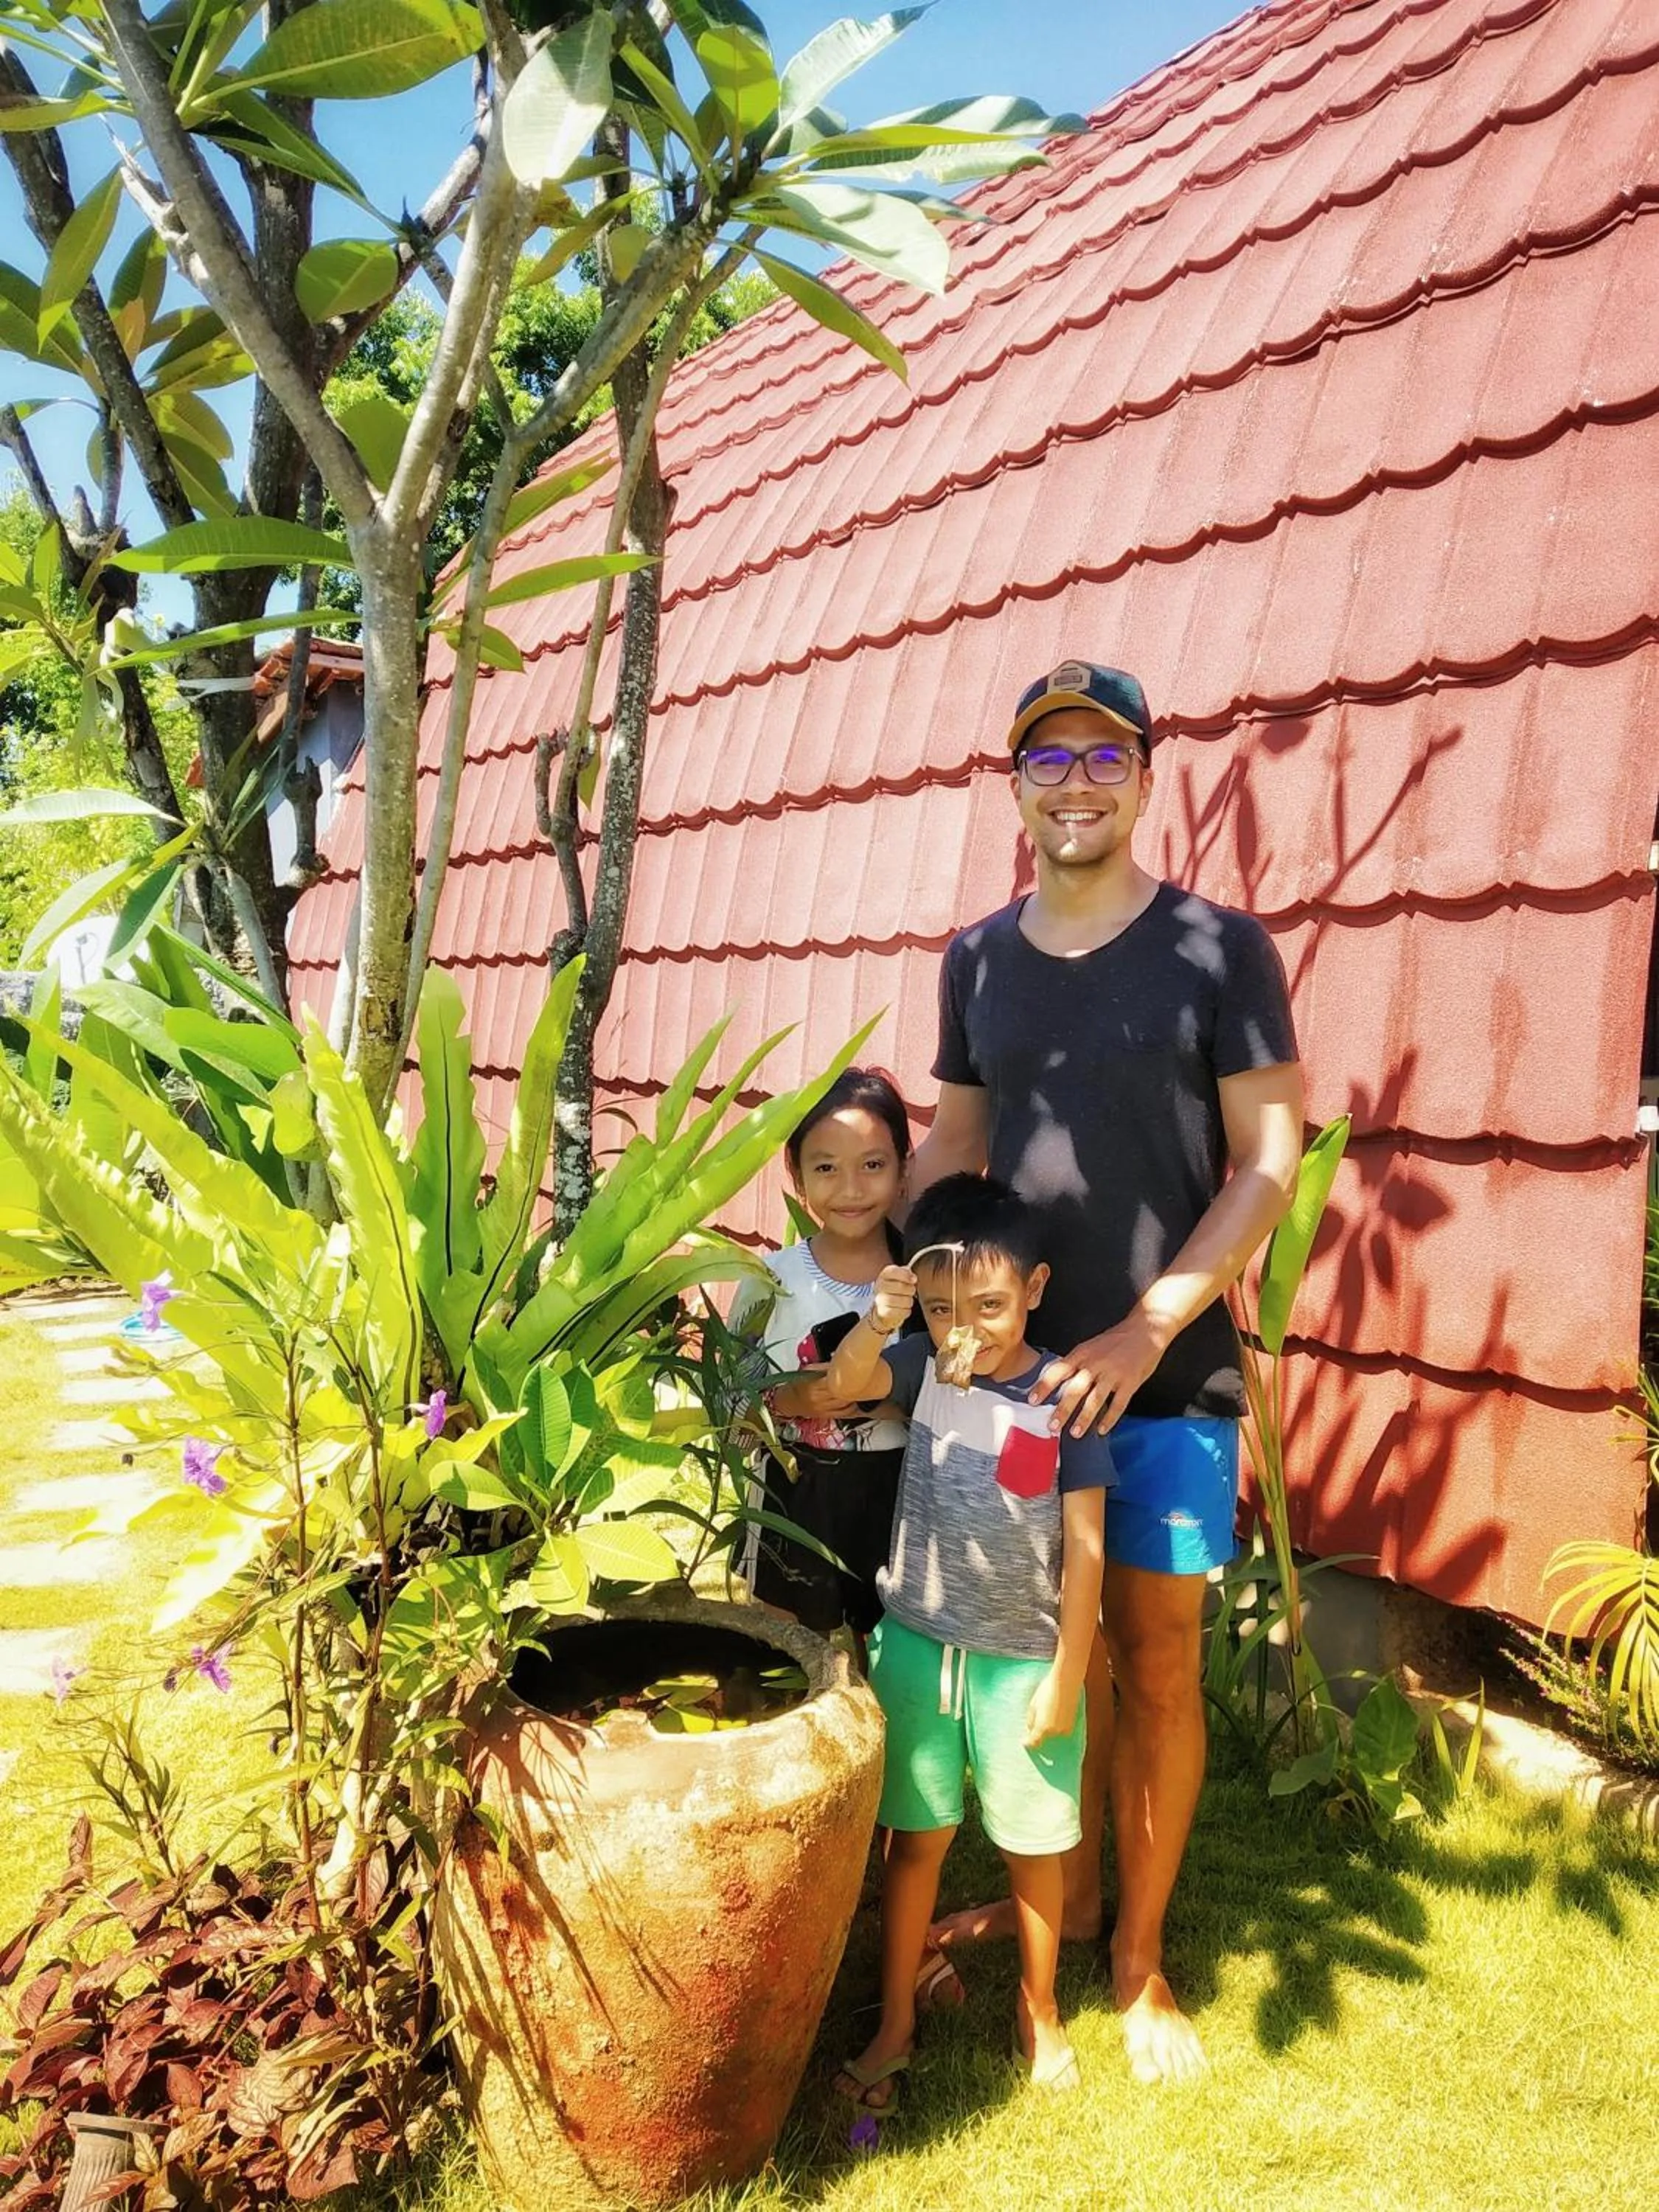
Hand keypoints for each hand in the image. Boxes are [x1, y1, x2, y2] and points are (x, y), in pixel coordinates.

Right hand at [769, 1369, 863, 1420]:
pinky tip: (860, 1403)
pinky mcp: (827, 1416)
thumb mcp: (807, 1372)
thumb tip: (838, 1362)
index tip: (854, 1370)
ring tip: (861, 1389)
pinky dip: (855, 1408)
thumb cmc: (797, 1386)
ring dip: (856, 1397)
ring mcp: (824, 1409)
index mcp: (814, 1387)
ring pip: (847, 1405)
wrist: (787, 1402)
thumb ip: (823, 1367)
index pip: (834, 1381)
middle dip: (854, 1387)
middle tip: (861, 1379)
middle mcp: (820, 1400)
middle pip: (843, 1394)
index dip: (846, 1376)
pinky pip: (846, 1414)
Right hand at [868, 1263, 916, 1334]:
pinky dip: (906, 1311)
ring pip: (901, 1300)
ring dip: (908, 1301)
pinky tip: (904, 1308)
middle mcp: (879, 1287)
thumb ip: (906, 1273)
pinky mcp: (883, 1313)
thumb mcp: (899, 1278)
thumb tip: (912, 1277)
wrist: (882, 1310)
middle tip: (911, 1291)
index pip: (893, 1271)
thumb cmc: (894, 1292)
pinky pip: (901, 1311)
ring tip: (907, 1300)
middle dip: (910, 1289)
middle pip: (899, 1286)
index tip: (914, 1279)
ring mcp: (880, 1300)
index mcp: (884, 1276)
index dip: (906, 1275)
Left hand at [1022, 1667, 1077, 1747]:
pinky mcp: (1072, 1724)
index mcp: (1042, 1727)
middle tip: (1035, 1722)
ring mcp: (1064, 1728)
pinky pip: (1061, 1729)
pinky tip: (1055, 1713)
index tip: (1024, 1741)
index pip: (1034, 1742)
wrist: (1066, 1682)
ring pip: (1053, 1733)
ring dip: (1048, 1729)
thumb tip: (1030, 1728)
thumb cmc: (1047, 1690)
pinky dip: (1057, 1725)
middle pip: (1043, 1737)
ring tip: (1047, 1713)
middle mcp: (1054, 1731)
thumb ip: (1031, 1720)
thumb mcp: (1033, 1704)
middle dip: (1039, 1732)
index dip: (1028, 1743)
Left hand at [1029, 1308, 1170, 1436]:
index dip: (1044, 1386)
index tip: (1032, 1401)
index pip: (1058, 1370)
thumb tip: (1057, 1384)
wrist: (1146, 1329)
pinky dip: (1110, 1419)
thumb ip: (1076, 1363)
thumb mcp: (1091, 1346)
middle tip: (1052, 1426)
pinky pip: (1118, 1405)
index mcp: (1083, 1353)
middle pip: (1075, 1389)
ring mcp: (1114, 1374)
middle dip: (1062, 1409)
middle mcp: (1096, 1364)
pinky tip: (1102, 1430)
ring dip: (1084, 1418)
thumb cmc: (1115, 1340)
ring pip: (1095, 1400)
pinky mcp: (1130, 1383)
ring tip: (1075, 1433)